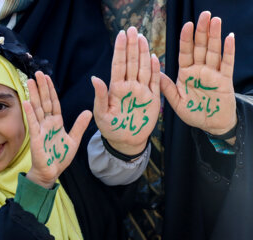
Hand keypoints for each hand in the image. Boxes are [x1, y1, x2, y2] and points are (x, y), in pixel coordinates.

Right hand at [23, 71, 91, 188]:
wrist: (52, 172)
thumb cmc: (60, 157)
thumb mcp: (74, 140)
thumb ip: (79, 126)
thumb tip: (88, 112)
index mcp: (56, 123)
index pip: (54, 103)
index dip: (51, 90)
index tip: (48, 77)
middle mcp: (47, 123)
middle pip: (44, 102)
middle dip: (42, 87)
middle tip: (38, 73)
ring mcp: (41, 129)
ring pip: (37, 109)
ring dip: (34, 95)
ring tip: (31, 81)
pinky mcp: (36, 138)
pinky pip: (33, 123)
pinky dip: (30, 113)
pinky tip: (26, 101)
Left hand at [92, 27, 160, 155]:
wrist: (126, 141)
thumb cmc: (110, 128)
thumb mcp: (101, 114)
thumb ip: (99, 97)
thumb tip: (94, 78)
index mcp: (116, 88)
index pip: (118, 65)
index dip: (120, 50)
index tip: (121, 34)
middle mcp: (129, 86)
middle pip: (131, 62)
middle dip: (132, 46)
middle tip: (133, 29)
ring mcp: (141, 91)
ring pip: (143, 68)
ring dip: (143, 53)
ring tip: (143, 38)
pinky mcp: (152, 99)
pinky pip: (154, 82)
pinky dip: (154, 70)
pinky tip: (153, 58)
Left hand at [160, 11, 236, 138]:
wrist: (211, 124)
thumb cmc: (193, 113)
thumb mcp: (176, 101)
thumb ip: (167, 86)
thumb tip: (155, 71)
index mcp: (186, 73)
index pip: (185, 52)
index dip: (186, 39)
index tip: (187, 25)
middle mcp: (199, 70)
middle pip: (200, 47)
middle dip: (201, 31)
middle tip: (204, 14)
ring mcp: (213, 74)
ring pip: (213, 52)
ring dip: (215, 36)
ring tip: (215, 21)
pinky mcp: (225, 80)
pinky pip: (227, 64)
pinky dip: (229, 51)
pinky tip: (229, 37)